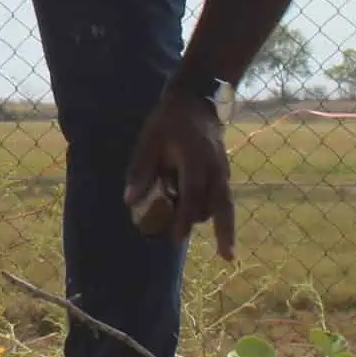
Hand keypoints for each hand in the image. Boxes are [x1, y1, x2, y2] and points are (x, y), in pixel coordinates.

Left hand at [126, 89, 235, 259]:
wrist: (195, 102)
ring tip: (208, 240)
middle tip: (220, 255)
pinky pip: (225, 197)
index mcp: (194, 158)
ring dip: (214, 221)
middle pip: (221, 204)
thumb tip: (130, 202)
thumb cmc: (168, 122)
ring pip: (225, 203)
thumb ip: (140, 170)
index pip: (193, 193)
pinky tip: (215, 227)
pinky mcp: (225, 171)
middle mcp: (214, 166)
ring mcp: (223, 169)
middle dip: (222, 231)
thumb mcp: (148, 141)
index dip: (186, 217)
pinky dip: (220, 212)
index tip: (178, 238)